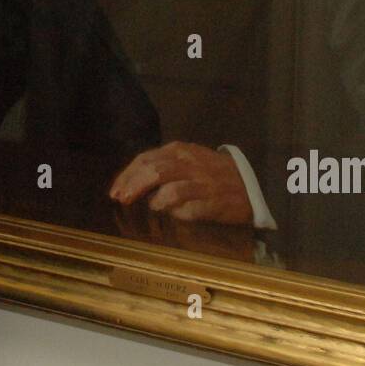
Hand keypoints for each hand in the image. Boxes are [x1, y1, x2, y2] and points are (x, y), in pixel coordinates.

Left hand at [108, 141, 252, 224]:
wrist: (250, 184)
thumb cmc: (212, 172)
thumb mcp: (187, 159)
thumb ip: (163, 165)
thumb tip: (132, 179)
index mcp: (181, 150)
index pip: (146, 159)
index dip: (127, 175)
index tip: (115, 191)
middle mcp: (190, 164)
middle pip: (154, 172)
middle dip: (133, 186)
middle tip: (121, 200)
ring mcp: (203, 184)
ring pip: (171, 190)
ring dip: (154, 201)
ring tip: (149, 207)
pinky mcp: (213, 203)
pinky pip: (189, 209)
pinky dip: (176, 213)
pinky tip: (171, 214)